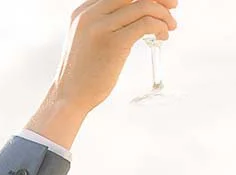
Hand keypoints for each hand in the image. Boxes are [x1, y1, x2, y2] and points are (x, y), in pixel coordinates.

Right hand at [28, 0, 177, 146]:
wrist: (69, 97)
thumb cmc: (82, 71)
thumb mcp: (87, 38)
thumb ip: (105, 22)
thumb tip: (139, 12)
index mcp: (83, 11)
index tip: (160, 2)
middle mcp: (90, 15)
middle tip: (173, 7)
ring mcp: (100, 28)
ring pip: (144, 6)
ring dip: (164, 15)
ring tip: (169, 28)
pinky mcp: (113, 43)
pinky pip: (146, 24)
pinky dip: (160, 27)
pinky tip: (161, 37)